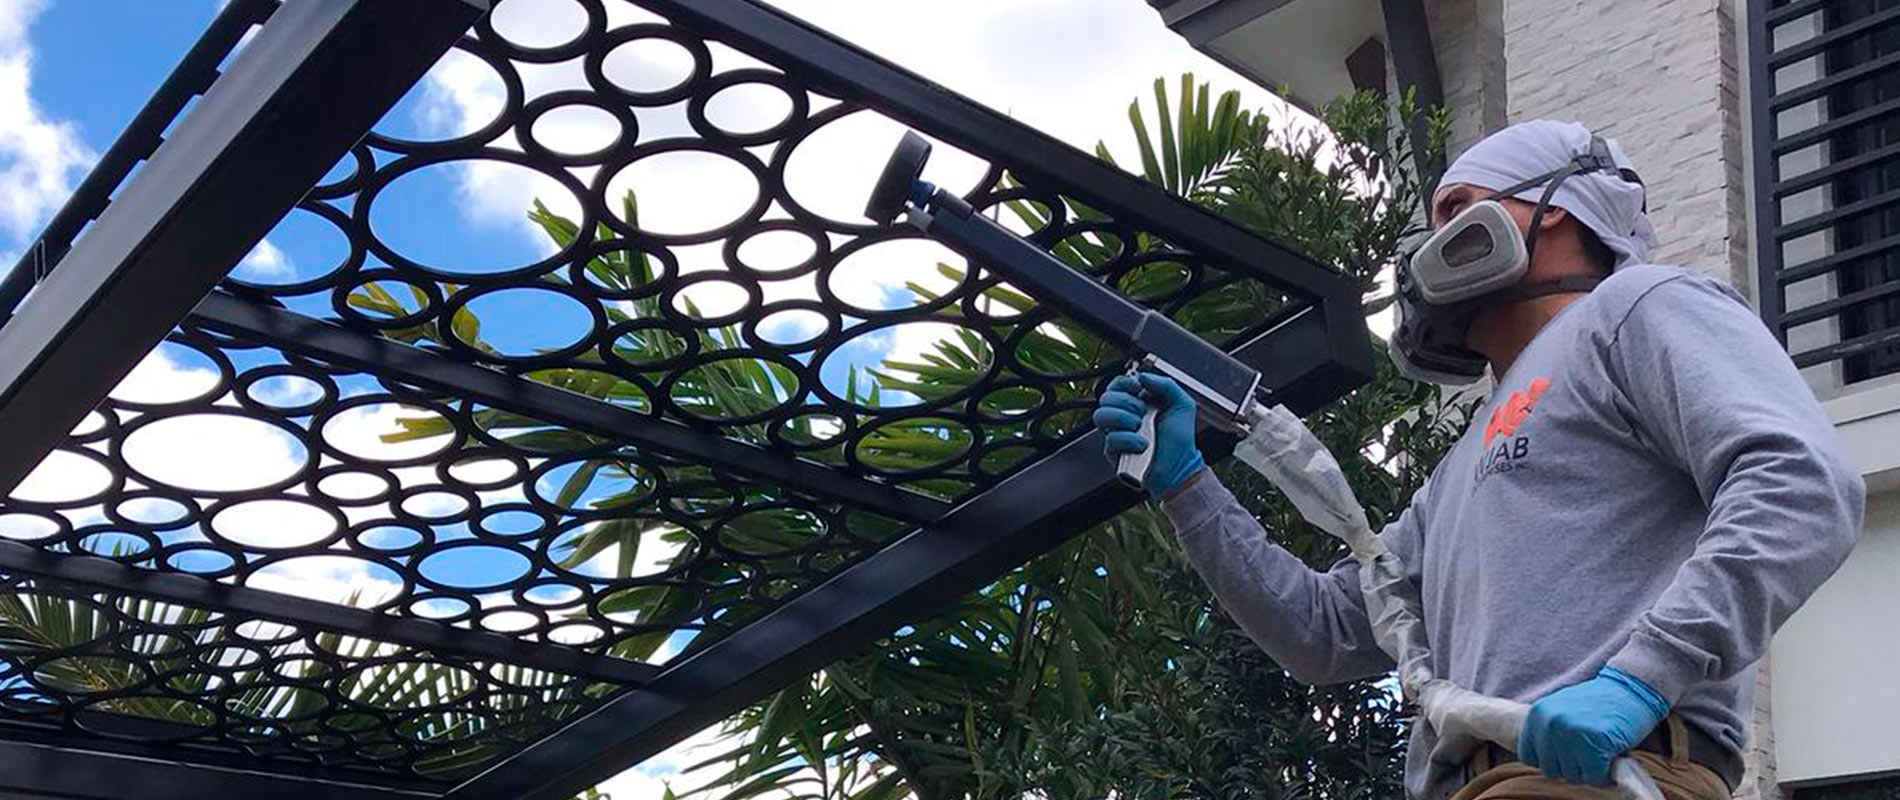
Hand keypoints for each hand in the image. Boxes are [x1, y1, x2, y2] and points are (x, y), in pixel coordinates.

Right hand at [1093, 372, 1204, 497]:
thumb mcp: (1182, 405)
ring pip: (1100, 416)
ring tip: (1139, 427)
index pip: (1118, 384)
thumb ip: (1165, 384)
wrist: (1180, 469)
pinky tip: (1142, 445)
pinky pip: (1111, 439)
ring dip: (1122, 418)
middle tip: (1142, 413)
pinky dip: (1129, 440)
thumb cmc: (1180, 442)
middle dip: (1126, 402)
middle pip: (1106, 397)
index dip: (1124, 383)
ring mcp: (1117, 433)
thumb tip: (1143, 376)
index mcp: (1139, 403)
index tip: (1137, 388)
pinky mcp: (1113, 451)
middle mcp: (1125, 416)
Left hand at [1518, 667, 1668, 785]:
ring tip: (1600, 749)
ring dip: (1589, 770)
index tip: (1570, 750)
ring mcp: (1571, 733)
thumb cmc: (1598, 704)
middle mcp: (1549, 723)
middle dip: (1572, 766)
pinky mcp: (1596, 743)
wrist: (1632, 687)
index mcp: (1536, 715)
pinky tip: (1611, 754)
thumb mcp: (1561, 710)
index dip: (1552, 760)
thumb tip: (1540, 762)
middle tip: (1590, 750)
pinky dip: (1605, 774)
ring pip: (1573, 777)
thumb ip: (1547, 732)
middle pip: (1551, 771)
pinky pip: (1595, 778)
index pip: (1529, 757)